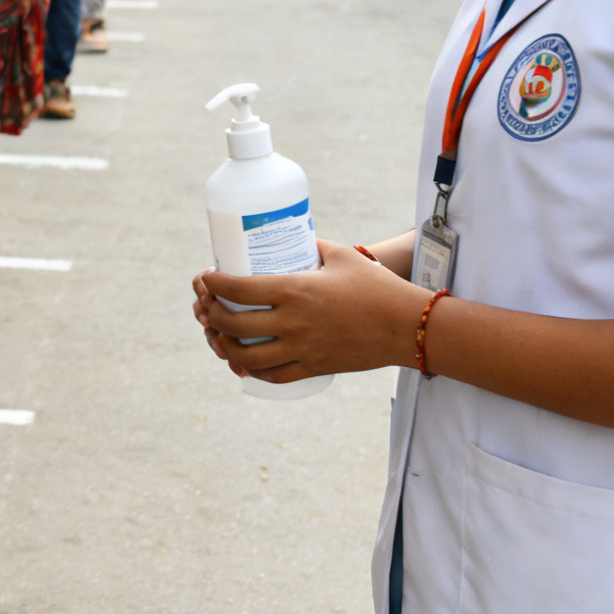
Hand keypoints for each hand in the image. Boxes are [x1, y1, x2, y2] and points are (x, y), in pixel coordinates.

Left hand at [188, 240, 428, 383]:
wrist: (408, 325)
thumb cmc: (376, 286)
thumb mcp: (340, 255)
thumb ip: (310, 246)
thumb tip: (290, 237)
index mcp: (294, 290)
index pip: (237, 289)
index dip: (212, 284)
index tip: (205, 278)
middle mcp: (292, 322)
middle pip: (232, 324)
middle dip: (210, 314)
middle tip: (206, 305)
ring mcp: (301, 349)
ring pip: (246, 356)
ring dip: (222, 347)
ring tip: (217, 335)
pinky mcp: (313, 367)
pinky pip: (272, 376)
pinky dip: (251, 370)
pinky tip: (243, 361)